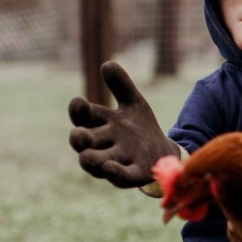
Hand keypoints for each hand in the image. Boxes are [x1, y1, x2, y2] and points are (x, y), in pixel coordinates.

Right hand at [68, 62, 178, 187]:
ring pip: (95, 162)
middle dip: (79, 138)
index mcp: (101, 124)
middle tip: (80, 134)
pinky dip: (114, 173)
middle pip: (83, 141)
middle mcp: (104, 144)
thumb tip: (107, 64)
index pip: (84, 116)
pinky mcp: (132, 175)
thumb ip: (121, 85)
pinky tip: (110, 168)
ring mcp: (116, 160)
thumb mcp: (133, 103)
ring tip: (86, 157)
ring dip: (89, 159)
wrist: (162, 153)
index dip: (78, 111)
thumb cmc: (139, 129)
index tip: (79, 102)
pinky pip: (120, 177)